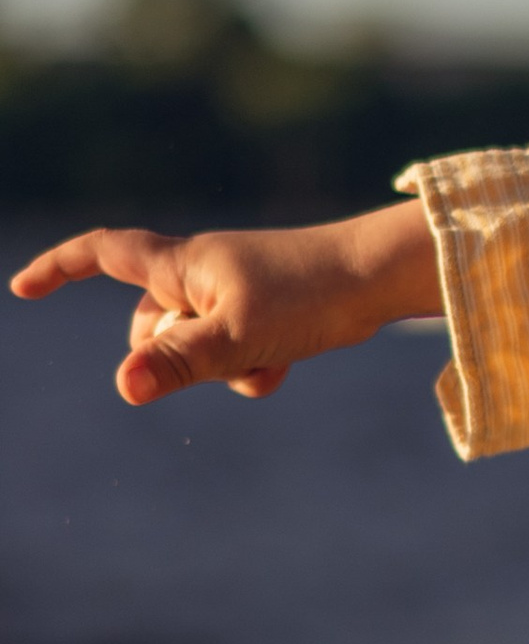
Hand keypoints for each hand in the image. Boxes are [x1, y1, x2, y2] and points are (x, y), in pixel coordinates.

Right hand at [9, 202, 440, 404]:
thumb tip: (123, 389)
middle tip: (226, 351)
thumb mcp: (238, 337)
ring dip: (222, 366)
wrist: (379, 278)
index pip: (102, 254)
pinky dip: (252, 367)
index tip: (23, 288)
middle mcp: (198, 273)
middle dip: (174, 353)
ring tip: (268, 356)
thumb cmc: (309, 295)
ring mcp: (231, 294)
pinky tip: (285, 365)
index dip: (60, 268)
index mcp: (180, 264)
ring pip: (195, 346)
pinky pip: (234, 353)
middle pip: (150, 325)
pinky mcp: (263, 313)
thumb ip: (180, 363)